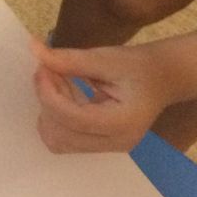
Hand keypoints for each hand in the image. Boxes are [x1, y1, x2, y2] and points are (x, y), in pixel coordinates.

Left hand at [31, 41, 170, 153]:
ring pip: (58, 141)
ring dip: (49, 111)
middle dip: (47, 102)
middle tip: (49, 72)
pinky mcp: (99, 144)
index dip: (48, 93)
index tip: (42, 68)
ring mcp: (107, 147)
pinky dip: (55, 117)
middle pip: (61, 135)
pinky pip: (65, 138)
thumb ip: (70, 59)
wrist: (162, 78)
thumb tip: (34, 49)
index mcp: (122, 123)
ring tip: (58, 82)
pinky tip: (63, 93)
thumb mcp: (106, 58)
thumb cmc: (138, 66)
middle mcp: (115, 143)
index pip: (71, 118)